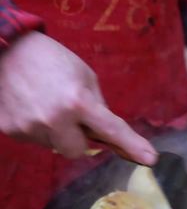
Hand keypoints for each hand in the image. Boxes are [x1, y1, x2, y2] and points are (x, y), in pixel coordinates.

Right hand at [0, 32, 157, 164]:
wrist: (6, 49)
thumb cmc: (51, 60)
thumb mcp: (85, 77)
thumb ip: (98, 106)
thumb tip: (108, 134)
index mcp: (78, 101)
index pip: (112, 130)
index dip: (132, 146)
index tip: (151, 158)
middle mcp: (54, 119)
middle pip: (78, 151)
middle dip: (79, 138)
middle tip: (71, 117)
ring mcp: (30, 127)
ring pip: (55, 146)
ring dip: (58, 132)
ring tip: (46, 104)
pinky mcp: (10, 130)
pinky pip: (35, 140)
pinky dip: (38, 128)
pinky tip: (32, 106)